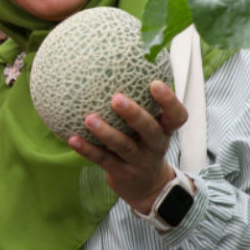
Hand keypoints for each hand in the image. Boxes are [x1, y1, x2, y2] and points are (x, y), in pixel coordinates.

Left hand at [67, 80, 187, 212]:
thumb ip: (142, 101)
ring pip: (123, 146)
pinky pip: (103, 159)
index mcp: (165, 130)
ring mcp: (139, 161)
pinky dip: (87, 149)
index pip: (177, 116)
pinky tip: (72, 138)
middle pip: (149, 130)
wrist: (147, 187)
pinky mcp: (122, 173)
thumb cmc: (145, 144)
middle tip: (116, 98)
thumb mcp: (151, 126)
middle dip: (134, 114)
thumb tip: (119, 62)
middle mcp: (155, 146)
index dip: (169, 101)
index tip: (155, 83)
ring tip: (89, 119)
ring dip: (106, 132)